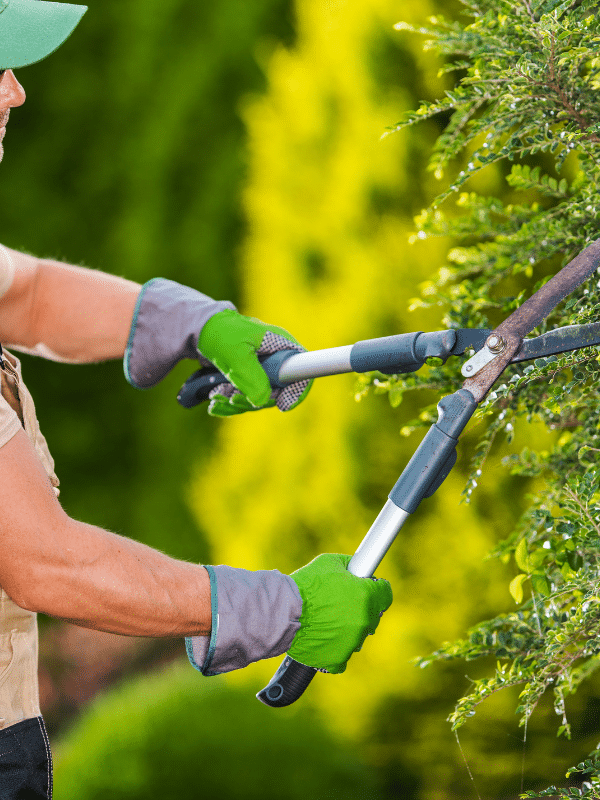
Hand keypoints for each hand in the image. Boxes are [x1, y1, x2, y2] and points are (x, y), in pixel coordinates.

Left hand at [124, 280, 310, 414]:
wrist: (193, 329)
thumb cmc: (217, 333)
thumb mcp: (234, 356)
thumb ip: (251, 378)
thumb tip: (262, 401)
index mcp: (280, 345)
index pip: (302, 371)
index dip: (296, 391)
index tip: (281, 405)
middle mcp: (275, 356)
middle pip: (278, 391)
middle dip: (253, 400)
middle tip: (230, 399)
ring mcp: (261, 367)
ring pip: (259, 397)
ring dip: (236, 402)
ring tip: (216, 397)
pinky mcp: (247, 375)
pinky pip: (244, 396)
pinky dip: (229, 402)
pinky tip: (213, 402)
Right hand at [287, 553, 392, 673]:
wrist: (284, 611)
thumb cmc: (306, 585)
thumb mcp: (330, 563)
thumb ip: (350, 565)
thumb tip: (359, 566)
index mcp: (366, 595)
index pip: (385, 593)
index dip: (375, 589)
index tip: (366, 588)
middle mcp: (364, 620)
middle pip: (373, 614)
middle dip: (361, 608)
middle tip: (340, 603)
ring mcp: (353, 642)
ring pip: (358, 634)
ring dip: (349, 628)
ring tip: (328, 619)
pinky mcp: (338, 659)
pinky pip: (344, 656)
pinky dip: (336, 648)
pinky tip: (326, 638)